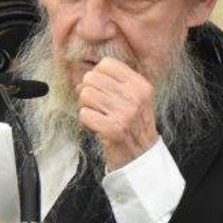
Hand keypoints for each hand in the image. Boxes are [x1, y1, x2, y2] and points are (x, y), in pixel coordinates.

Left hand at [77, 56, 159, 171]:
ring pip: (85, 95)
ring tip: (98, 118)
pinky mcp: (112, 129)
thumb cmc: (133, 126)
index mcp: (140, 85)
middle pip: (91, 78)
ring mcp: (124, 113)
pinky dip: (86, 123)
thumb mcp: (133, 99)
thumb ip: (112, 83)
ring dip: (86, 108)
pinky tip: (97, 129)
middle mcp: (134, 97)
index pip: (106, 64)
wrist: (141, 157)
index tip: (102, 90)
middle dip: (89, 93)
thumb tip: (82, 79)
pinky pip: (84, 114)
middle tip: (99, 108)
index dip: (97, 76)